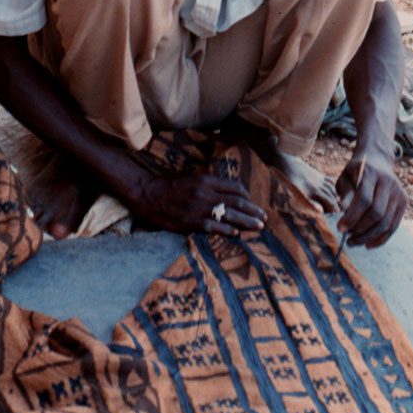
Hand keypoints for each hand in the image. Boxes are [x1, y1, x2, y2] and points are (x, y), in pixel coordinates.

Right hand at [128, 167, 266, 235]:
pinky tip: (236, 234)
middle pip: (237, 202)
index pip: (234, 187)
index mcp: (206, 180)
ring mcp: (199, 208)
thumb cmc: (169, 186)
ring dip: (246, 221)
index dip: (246, 196)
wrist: (148, 193)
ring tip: (259, 226)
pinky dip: (227, 230)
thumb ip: (208, 185)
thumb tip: (226, 193)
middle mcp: (206, 193)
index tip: (252, 203)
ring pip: (229, 215)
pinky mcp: (191, 221)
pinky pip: (214, 226)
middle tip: (265, 217)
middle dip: (253, 210)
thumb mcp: (191, 179)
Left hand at [335, 149, 407, 248]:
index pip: (364, 199)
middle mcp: (388, 181)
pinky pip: (394, 225)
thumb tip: (342, 210)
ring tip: (354, 242)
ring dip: (369, 237)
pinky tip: (368, 245)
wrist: (377, 161)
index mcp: (371, 173)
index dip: (352, 217)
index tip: (340, 228)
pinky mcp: (404, 200)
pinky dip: (381, 238)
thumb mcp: (345, 178)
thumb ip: (344, 193)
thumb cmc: (356, 173)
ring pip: (386, 222)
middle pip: (377, 212)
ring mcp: (398, 191)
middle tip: (347, 238)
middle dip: (360, 229)